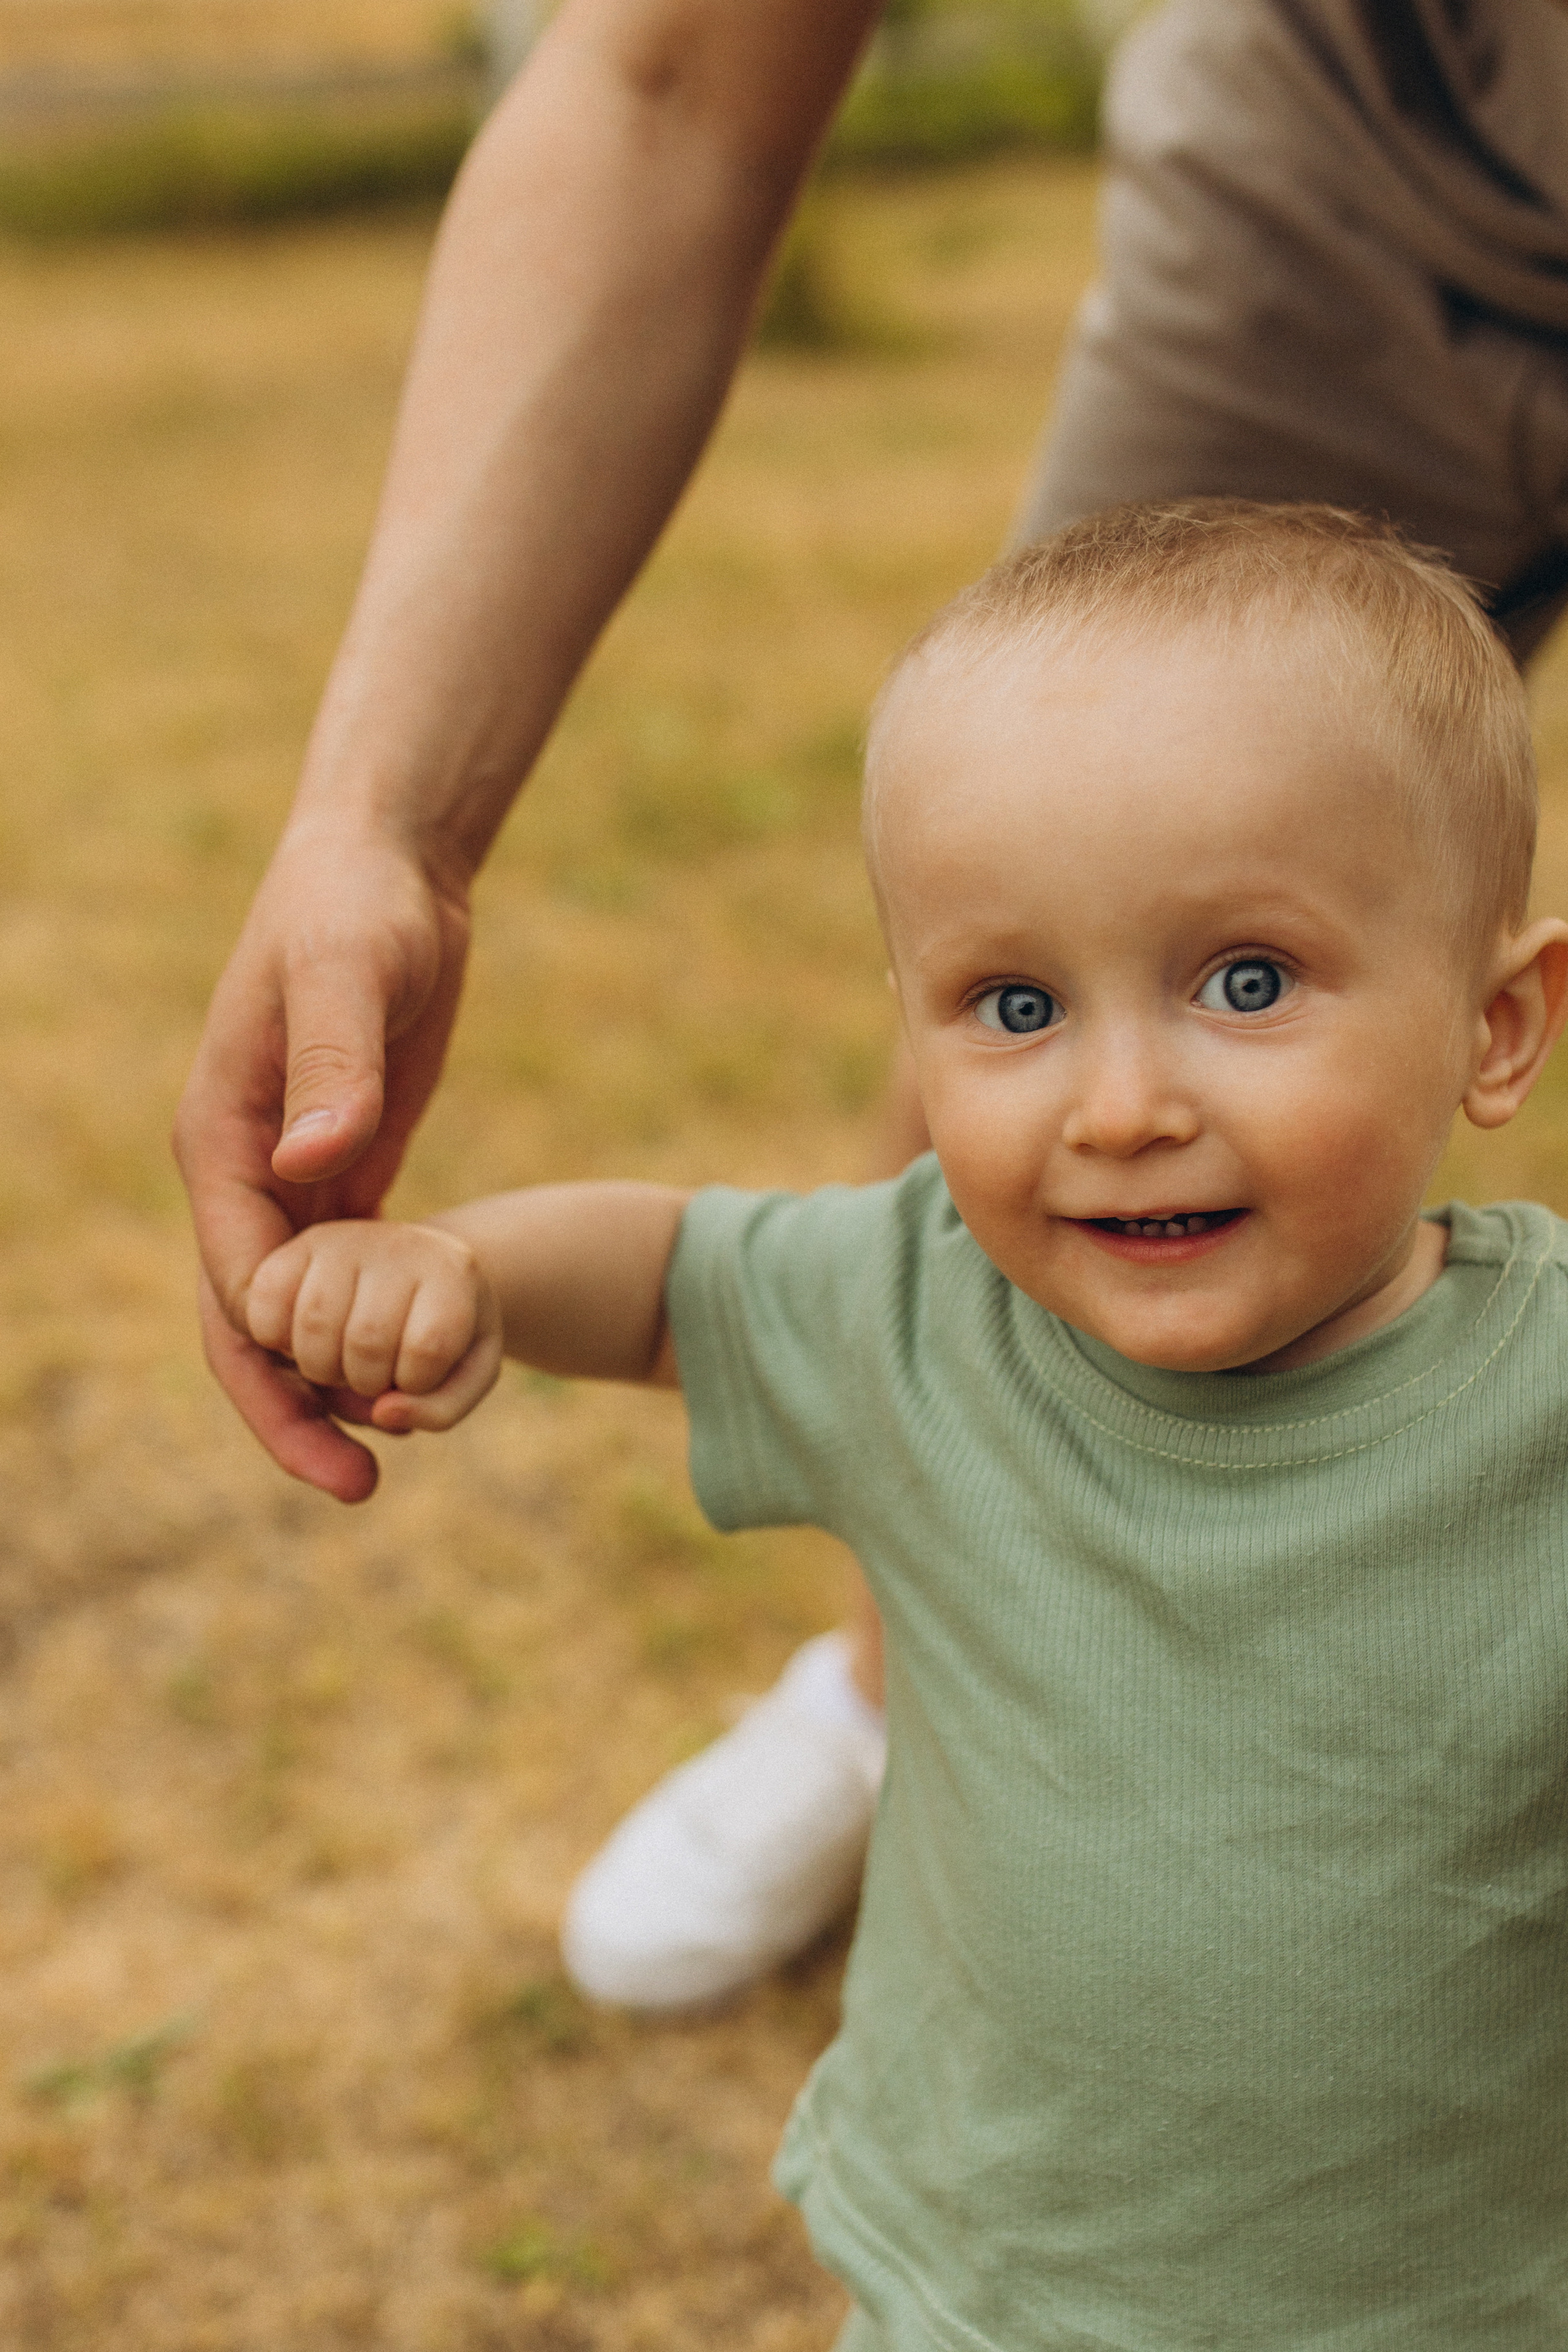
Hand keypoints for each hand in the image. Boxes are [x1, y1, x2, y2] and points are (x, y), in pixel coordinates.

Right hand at [174, 821, 471, 1500]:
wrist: (388, 870)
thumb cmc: (358, 908)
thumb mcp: (349, 974)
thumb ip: (331, 1065)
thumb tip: (313, 1161)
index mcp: (220, 1140)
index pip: (236, 1280)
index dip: (278, 1363)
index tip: (345, 1422)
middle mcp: (244, 1171)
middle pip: (247, 1324)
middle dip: (289, 1412)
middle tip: (360, 1487)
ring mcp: (290, 1175)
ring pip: (294, 1315)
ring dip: (330, 1387)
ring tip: (398, 1456)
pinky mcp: (344, 1170)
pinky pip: (342, 1278)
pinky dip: (366, 1334)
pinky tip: (420, 1377)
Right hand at [246, 1220, 503, 1435]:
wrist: (414, 1280)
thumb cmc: (443, 1337)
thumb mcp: (466, 1376)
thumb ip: (439, 1409)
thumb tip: (384, 1414)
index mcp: (453, 1272)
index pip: (428, 1347)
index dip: (417, 1383)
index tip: (419, 1372)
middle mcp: (395, 1245)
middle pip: (367, 1342)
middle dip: (366, 1383)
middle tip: (375, 1371)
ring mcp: (341, 1241)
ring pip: (313, 1327)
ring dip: (321, 1368)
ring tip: (340, 1357)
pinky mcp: (292, 1250)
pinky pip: (262, 1310)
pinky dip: (273, 1340)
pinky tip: (298, 1341)